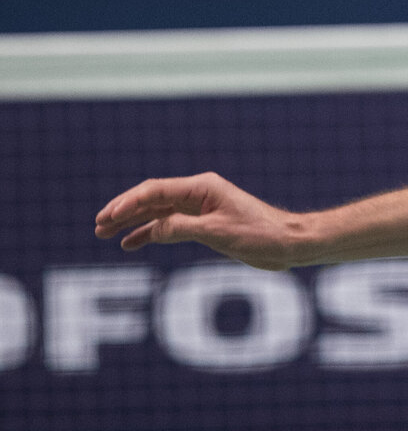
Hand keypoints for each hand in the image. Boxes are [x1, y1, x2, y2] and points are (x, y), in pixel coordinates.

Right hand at [94, 172, 304, 270]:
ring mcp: (201, 208)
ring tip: (106, 234)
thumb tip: (151, 229)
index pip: (156, 191)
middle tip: (98, 225)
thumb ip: (182, 228)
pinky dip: (150, 232)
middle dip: (124, 211)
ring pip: (158, 212)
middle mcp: (199, 194)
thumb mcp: (217, 232)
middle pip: (152, 199)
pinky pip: (170, 225)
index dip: (128, 203)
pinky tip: (132, 243)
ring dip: (133, 222)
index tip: (107, 217)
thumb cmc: (259, 234)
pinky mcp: (205, 224)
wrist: (287, 243)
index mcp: (202, 188)